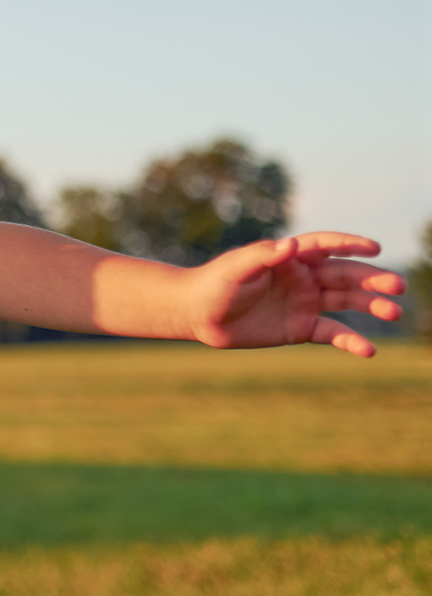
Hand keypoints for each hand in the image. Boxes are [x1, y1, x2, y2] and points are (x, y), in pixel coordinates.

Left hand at [186, 233, 404, 357]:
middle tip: (397, 286)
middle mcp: (302, 278)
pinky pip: (332, 333)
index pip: (325, 246)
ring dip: (371, 306)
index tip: (374, 247)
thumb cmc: (213, 284)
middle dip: (372, 280)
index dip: (349, 245)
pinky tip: (368, 351)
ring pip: (346, 302)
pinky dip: (351, 341)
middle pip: (345, 275)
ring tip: (394, 312)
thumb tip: (290, 245)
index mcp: (288, 258)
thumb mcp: (235, 268)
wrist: (198, 315)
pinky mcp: (301, 328)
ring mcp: (304, 302)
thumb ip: (262, 256)